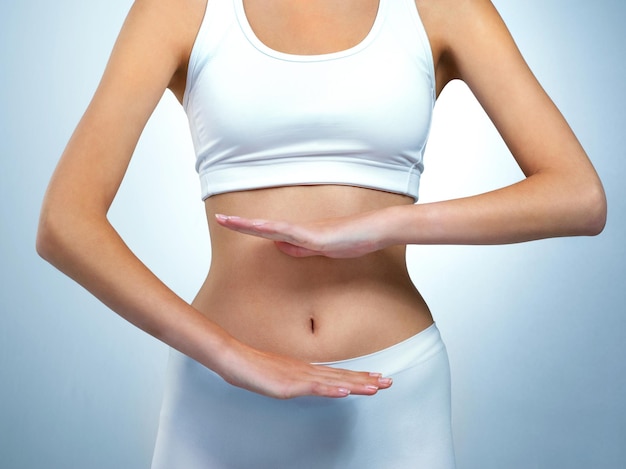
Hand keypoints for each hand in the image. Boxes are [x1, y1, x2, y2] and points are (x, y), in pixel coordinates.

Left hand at [214, 209, 392, 257]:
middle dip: (241, 224)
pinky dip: (276, 232)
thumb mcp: (320, 248)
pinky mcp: (319, 237)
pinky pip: (294, 234)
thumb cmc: (352, 238)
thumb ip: (300, 248)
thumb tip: (278, 247)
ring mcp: (308, 232)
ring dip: (251, 225)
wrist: (375, 230)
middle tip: (218, 218)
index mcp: (299, 234)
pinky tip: (263, 230)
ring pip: (274, 227)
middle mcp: (299, 229)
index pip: (267, 231)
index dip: (247, 228)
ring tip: (230, 222)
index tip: (228, 223)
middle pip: (264, 226)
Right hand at [218, 339, 392, 398]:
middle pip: (341, 377)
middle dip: (366, 380)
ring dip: (356, 384)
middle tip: (389, 382)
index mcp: (306, 370)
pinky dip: (331, 390)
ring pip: (333, 381)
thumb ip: (294, 379)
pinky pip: (313, 387)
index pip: (337, 375)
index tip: (376, 378)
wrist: (234, 358)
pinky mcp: (289, 384)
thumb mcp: (278, 376)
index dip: (358, 377)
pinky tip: (344, 392)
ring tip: (376, 386)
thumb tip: (306, 383)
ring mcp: (299, 377)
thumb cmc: (253, 367)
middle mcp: (307, 371)